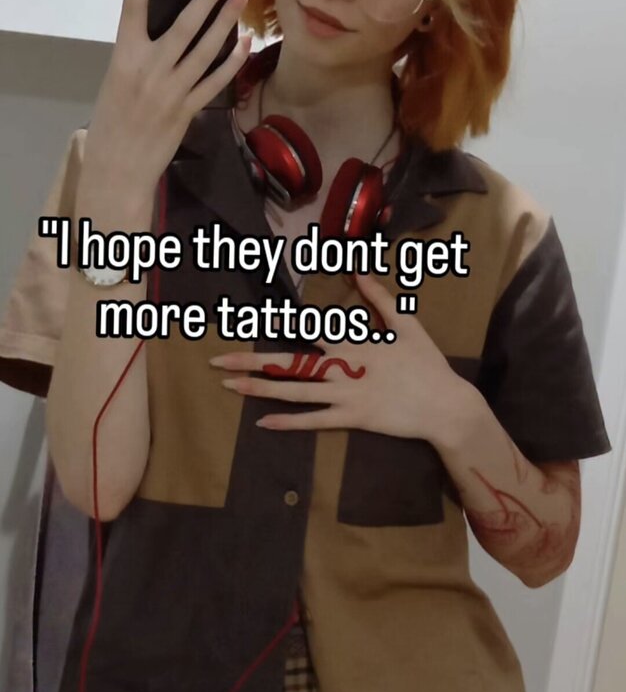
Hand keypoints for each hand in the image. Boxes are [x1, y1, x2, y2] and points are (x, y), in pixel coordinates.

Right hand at [79, 0, 251, 205]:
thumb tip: (166, 30)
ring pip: (207, 46)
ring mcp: (172, 89)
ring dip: (228, 17)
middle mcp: (150, 68)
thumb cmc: (112, 122)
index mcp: (124, 55)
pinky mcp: (189, 108)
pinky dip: (233, 58)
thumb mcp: (117, 80)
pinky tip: (245, 41)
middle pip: (186, 20)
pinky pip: (216, 78)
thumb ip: (140, 54)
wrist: (118, 167)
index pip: (135, 2)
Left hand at [210, 271, 472, 446]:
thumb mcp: (406, 323)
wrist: (444, 405)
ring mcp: (345, 396)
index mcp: (355, 342)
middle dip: (252, 360)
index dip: (284, 322)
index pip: (312, 328)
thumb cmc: (426, 363)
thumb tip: (358, 269)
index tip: (257, 317)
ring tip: (228, 385)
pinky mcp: (351, 419)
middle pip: (290, 363)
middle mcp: (343, 368)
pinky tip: (262, 422)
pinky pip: (314, 421)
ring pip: (294, 392)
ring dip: (259, 389)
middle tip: (218, 360)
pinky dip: (288, 422)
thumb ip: (379, 298)